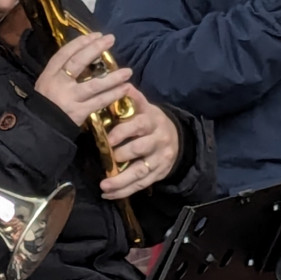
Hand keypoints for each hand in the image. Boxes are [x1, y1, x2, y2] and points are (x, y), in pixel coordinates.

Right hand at [35, 32, 133, 125]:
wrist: (40, 129)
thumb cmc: (45, 105)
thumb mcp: (46, 85)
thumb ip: (61, 73)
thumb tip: (83, 55)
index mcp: (48, 74)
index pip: (64, 53)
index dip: (80, 42)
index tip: (95, 35)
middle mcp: (58, 83)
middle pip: (78, 63)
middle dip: (95, 49)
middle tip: (111, 39)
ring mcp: (69, 98)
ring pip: (94, 84)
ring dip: (113, 77)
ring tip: (128, 71)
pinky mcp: (78, 112)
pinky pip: (99, 102)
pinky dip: (113, 95)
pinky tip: (125, 89)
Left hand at [99, 85, 179, 199]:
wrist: (176, 137)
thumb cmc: (151, 121)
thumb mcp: (145, 107)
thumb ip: (134, 99)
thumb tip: (122, 85)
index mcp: (153, 120)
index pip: (139, 125)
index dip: (123, 132)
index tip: (108, 139)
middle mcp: (159, 139)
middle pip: (140, 149)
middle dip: (121, 155)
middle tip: (105, 160)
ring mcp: (160, 158)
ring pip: (140, 171)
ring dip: (121, 180)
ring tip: (104, 186)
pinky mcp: (159, 173)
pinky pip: (141, 184)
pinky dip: (124, 191)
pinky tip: (109, 194)